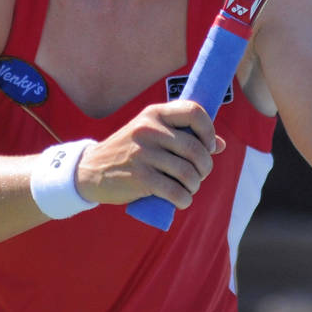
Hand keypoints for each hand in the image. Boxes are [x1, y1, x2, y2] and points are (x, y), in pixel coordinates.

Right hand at [74, 100, 225, 208]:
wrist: (91, 169)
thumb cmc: (130, 151)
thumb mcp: (152, 133)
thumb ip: (184, 134)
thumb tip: (220, 144)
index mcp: (155, 113)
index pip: (195, 112)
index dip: (209, 131)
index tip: (208, 146)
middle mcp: (150, 129)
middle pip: (195, 149)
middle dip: (205, 166)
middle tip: (199, 174)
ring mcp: (144, 153)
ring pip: (188, 173)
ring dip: (195, 185)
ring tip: (189, 188)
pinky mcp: (140, 177)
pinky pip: (175, 191)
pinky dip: (184, 199)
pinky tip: (181, 200)